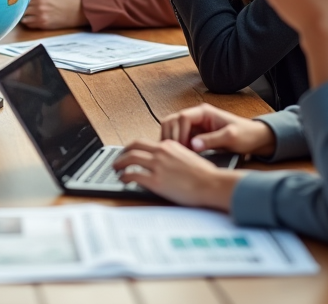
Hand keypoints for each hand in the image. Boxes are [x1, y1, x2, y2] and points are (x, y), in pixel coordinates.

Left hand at [21, 0, 84, 29]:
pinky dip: (27, 21)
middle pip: (20, 4)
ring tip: (25, 10)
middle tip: (19, 4)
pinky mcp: (41, 23)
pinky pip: (27, 23)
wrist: (71, 12)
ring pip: (22, 14)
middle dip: (19, 4)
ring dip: (22, 13)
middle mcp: (39, 3)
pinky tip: (31, 17)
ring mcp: (40, 14)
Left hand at [113, 138, 240, 210]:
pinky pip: (133, 175)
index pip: (143, 142)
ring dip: (119, 164)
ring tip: (116, 170)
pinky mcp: (156, 180)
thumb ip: (174, 155)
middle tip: (117, 160)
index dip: (131, 147)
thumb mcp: (188, 157)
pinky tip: (123, 180)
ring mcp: (158, 165)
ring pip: (130, 159)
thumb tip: (165, 161)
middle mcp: (161, 152)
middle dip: (121, 153)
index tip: (128, 152)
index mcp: (169, 145)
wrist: (212, 184)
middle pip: (133, 147)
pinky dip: (124, 176)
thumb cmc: (205, 175)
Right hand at [160, 103, 275, 155]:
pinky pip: (178, 137)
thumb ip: (211, 140)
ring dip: (170, 140)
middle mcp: (197, 116)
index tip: (182, 148)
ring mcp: (195, 125)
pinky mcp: (195, 134)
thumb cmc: (246, 135)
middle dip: (169, 136)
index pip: (182, 117)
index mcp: (204, 112)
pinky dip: (175, 145)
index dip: (179, 133)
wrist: (256, 139)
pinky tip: (179, 156)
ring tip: (175, 155)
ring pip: (172, 128)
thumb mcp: (231, 138)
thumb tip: (193, 145)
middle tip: (172, 152)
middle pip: (172, 120)